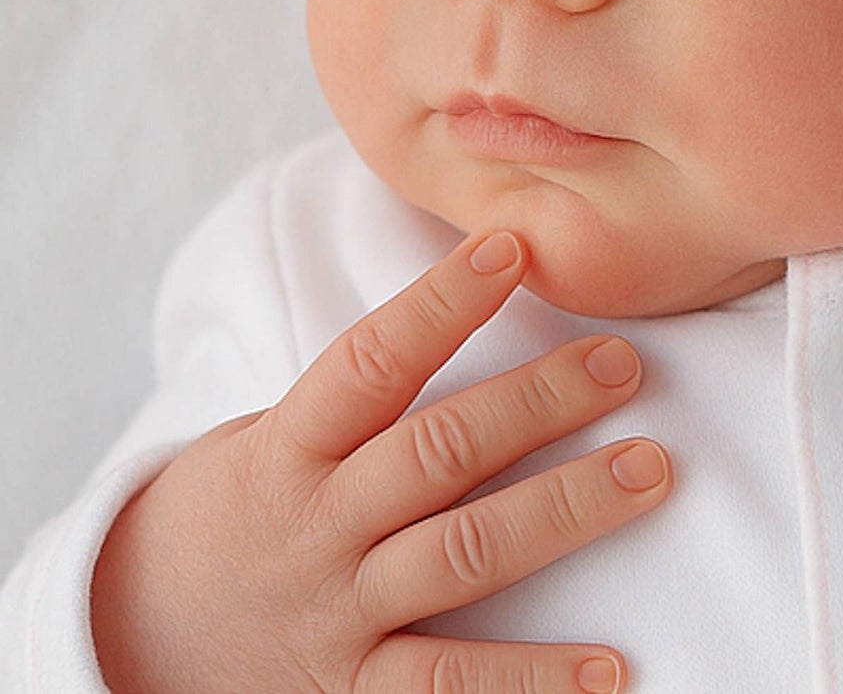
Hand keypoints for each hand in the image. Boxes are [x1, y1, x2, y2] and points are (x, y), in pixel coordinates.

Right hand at [90, 230, 670, 693]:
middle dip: (538, 401)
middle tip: (623, 362)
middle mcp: (317, 525)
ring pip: (463, 552)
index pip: (370, 361)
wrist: (138, 644)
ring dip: (564, 509)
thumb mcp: (267, 436)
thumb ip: (360, 392)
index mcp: (288, 448)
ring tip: (648, 470)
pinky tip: (609, 666)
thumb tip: (473, 293)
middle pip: (438, 451)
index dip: (439, 302)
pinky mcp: (354, 692)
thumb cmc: (236, 511)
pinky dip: (530, 681)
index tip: (511, 248)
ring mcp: (339, 613)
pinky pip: (448, 689)